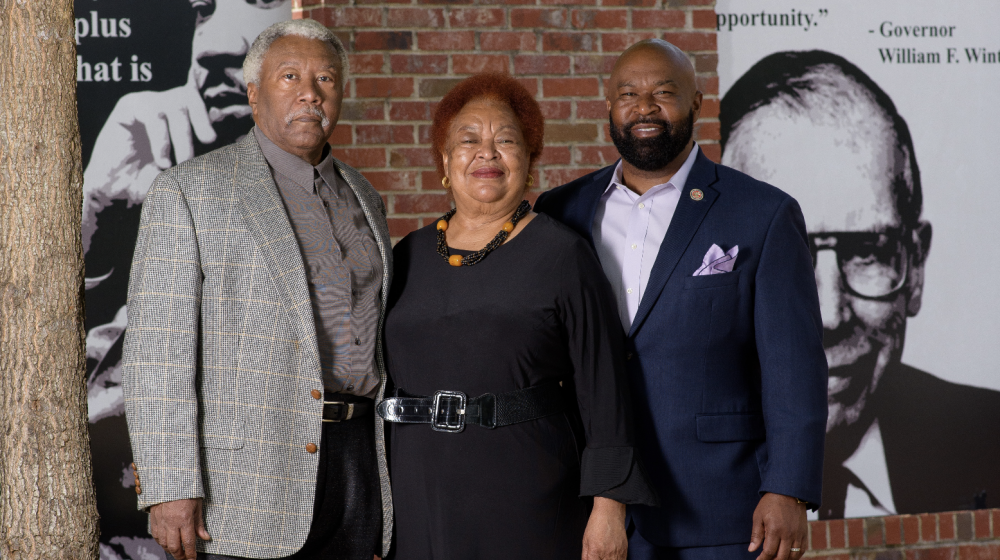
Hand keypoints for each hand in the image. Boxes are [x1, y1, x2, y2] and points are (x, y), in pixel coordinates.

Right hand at [82, 69, 216, 252]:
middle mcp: (164, 105)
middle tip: (206, 145)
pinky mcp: (129, 105)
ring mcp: (146, 102)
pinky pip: (153, 114)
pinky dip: (162, 139)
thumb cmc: (147, 181)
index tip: (213, 139)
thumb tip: (225, 148)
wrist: (111, 191)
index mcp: (178, 118)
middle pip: (191, 99)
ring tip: (177, 163)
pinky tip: (161, 160)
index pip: (200, 104)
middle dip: (200, 123)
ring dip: (182, 136)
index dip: (209, 116)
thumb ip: (196, 158)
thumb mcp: (178, 171)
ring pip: (176, 106)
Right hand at [150, 497, 210, 559]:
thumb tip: (205, 537)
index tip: (193, 559)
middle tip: (185, 558)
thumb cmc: (186, 491)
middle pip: (174, 547)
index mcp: (185, 519)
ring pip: (163, 543)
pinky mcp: (153, 519)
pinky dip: (161, 542)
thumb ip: (200, 523)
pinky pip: (155, 535)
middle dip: (180, 556)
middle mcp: (171, 522)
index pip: (188, 542)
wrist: (169, 478)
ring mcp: (161, 521)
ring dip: (170, 550)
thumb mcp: (198, 505)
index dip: (191, 554)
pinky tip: (166, 542)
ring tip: (177, 551)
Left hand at [582, 497, 627, 559]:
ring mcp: (617, 553)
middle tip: (599, 557)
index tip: (593, 559)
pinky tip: (612, 557)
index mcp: (595, 552)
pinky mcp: (625, 551)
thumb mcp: (585, 540)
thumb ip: (585, 556)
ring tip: (605, 557)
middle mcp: (607, 554)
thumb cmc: (598, 523)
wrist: (610, 512)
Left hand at [748, 493, 806, 559]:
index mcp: (774, 529)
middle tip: (766, 559)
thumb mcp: (758, 516)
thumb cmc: (770, 503)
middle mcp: (788, 534)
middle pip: (781, 557)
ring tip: (776, 558)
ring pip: (793, 556)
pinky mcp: (804, 533)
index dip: (762, 559)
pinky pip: (802, 550)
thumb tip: (751, 550)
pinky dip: (795, 556)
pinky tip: (788, 555)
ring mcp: (798, 534)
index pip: (769, 552)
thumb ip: (756, 535)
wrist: (788, 491)